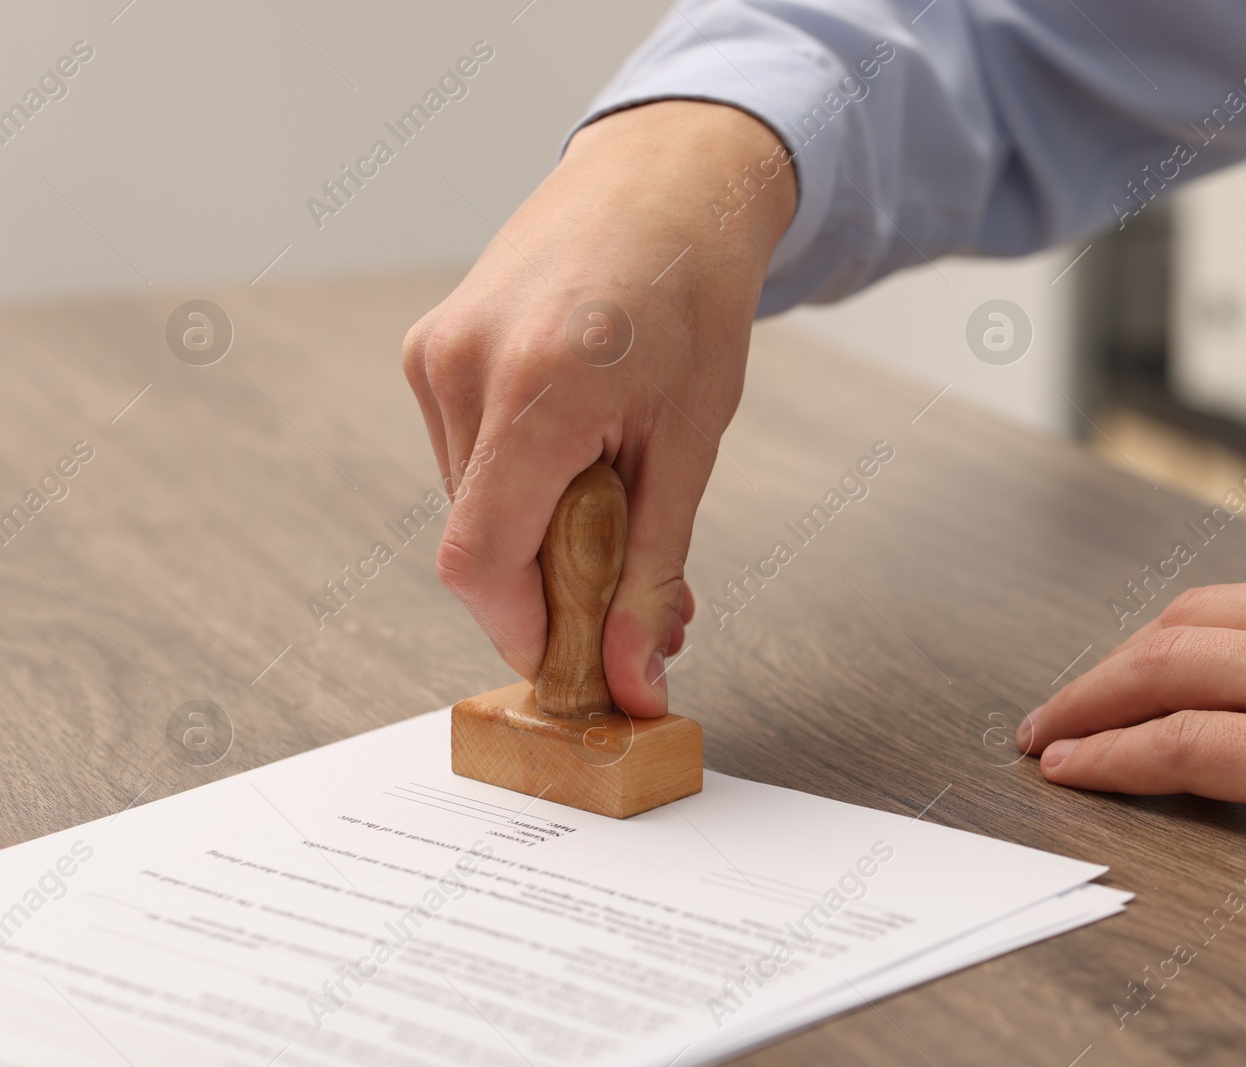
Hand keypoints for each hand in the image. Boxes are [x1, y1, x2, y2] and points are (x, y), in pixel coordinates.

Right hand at [402, 101, 794, 714]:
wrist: (663, 182)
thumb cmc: (693, 292)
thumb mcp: (691, 440)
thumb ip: (654, 566)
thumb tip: (633, 674)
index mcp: (536, 384)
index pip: (480, 561)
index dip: (524, 632)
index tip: (580, 661)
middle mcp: (464, 364)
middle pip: (478, 540)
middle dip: (551, 587)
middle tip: (635, 590)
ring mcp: (436, 352)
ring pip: (470, 504)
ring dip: (537, 532)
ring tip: (616, 493)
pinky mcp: (430, 347)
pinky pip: (465, 457)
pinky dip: (519, 483)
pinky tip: (579, 450)